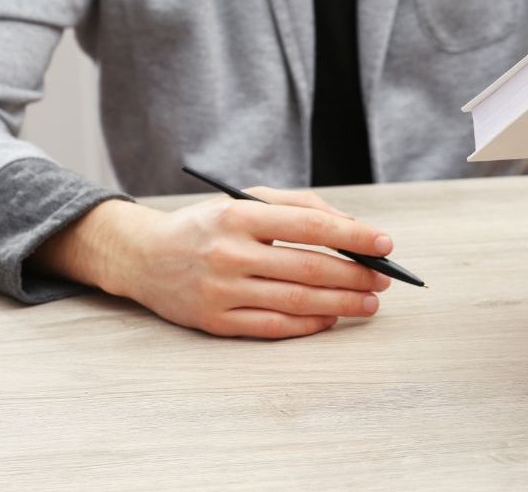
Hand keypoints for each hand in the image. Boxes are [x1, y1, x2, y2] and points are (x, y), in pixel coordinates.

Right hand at [30, 187, 393, 338]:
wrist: (142, 256)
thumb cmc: (206, 224)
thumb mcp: (245, 200)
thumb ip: (298, 206)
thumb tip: (350, 226)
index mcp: (238, 216)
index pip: (310, 227)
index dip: (353, 237)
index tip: (385, 244)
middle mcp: (229, 254)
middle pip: (309, 269)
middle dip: (355, 276)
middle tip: (384, 279)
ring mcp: (221, 291)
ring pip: (296, 302)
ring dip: (341, 304)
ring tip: (369, 303)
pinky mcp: (216, 321)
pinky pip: (273, 327)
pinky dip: (309, 325)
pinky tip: (332, 319)